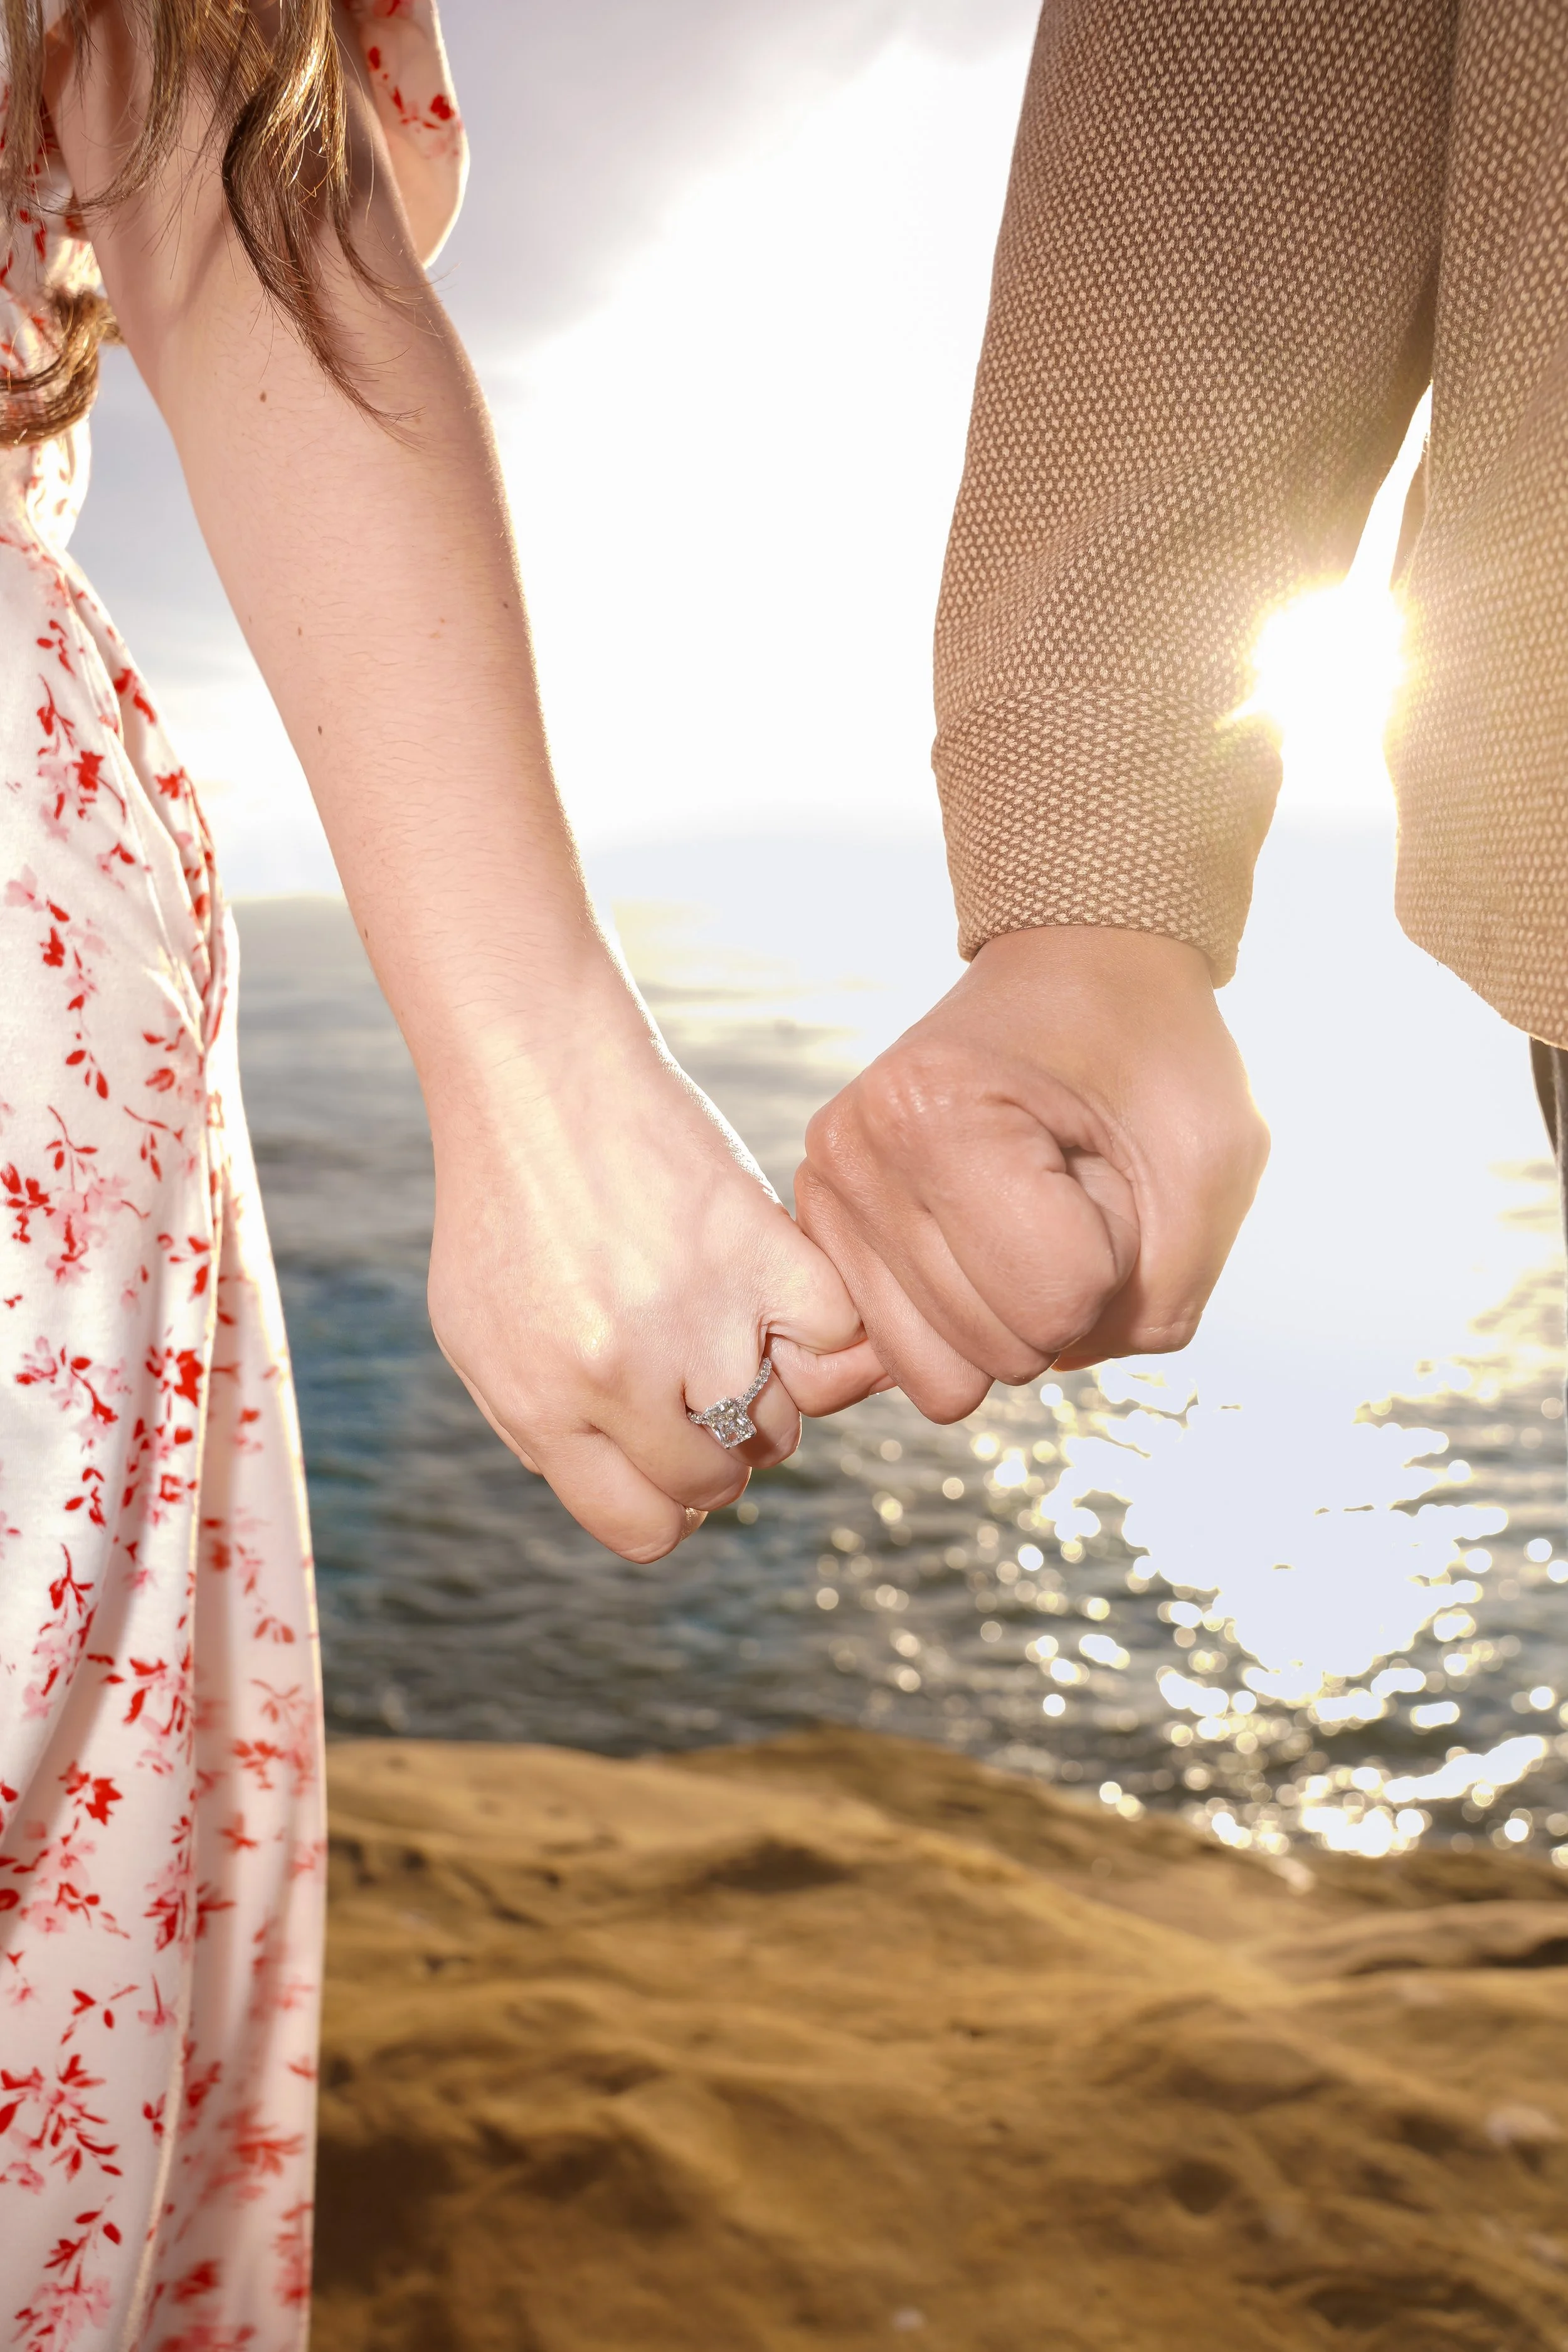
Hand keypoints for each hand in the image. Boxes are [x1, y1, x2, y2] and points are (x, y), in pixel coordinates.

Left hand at [425, 974, 881, 1560]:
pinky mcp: (767, 1254)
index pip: (643, 1530)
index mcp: (546, 1406)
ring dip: (765, 1395)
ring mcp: (701, 1318)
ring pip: (780, 1432)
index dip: (662, 1503)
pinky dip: (820, 1333)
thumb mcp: (476, 1336)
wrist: (541, 1075)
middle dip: (712, 1449)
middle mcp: (624, 1378)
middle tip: (698, 1384)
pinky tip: (777, 1295)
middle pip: (715, 1484)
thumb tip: (627, 1492)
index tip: (665, 1458)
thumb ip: (541, 1430)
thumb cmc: (504, 1205)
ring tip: (728, 1328)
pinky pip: (836, 1350)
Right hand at [794, 926, 1268, 1420]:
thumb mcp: (1213, 1164)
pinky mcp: (823, 1231)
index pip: (1058, 1302)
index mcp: (934, 1112)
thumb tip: (1048, 1366)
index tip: (1104, 1169)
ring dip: (1012, 1317)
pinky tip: (980, 1252)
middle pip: (1000, 1352)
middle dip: (1066, 1294)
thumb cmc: (1153, 1055)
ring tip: (1021, 1214)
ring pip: (942, 1382)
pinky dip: (960, 1331)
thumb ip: (1158, 1303)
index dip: (1118, 1260)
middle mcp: (852, 1152)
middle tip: (1067, 1188)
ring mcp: (825, 1194)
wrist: (1082, 969)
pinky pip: (899, 1364)